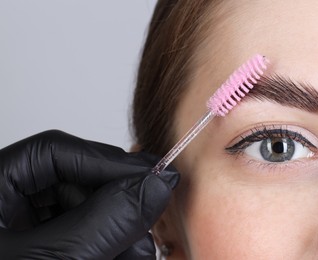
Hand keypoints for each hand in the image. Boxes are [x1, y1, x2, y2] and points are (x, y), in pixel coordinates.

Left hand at [0, 130, 178, 258]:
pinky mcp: (51, 246)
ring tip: (136, 252)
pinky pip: (89, 235)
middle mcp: (12, 203)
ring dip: (122, 232)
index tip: (150, 176)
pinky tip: (126, 254)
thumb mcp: (54, 258)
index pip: (56, 151)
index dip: (109, 160)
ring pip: (91, 211)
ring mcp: (32, 229)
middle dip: (119, 205)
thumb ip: (104, 221)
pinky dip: (114, 247)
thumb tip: (155, 186)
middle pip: (79, 182)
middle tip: (146, 224)